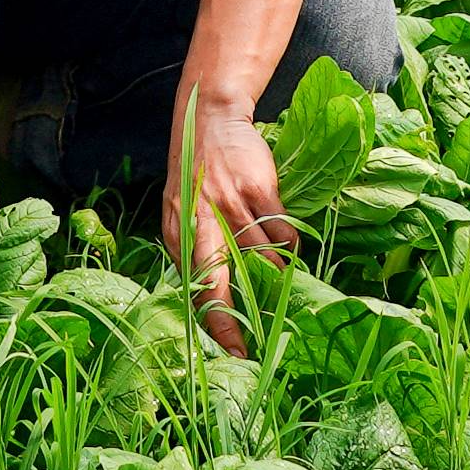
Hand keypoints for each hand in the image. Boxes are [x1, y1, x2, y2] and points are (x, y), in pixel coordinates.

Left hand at [160, 94, 293, 350]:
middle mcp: (200, 223)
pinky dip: (290, 244)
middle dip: (231, 322)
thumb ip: (194, 247)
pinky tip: (291, 246)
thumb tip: (211, 296)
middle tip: (248, 349)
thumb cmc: (198, 171)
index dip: (211, 323)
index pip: (193, 288)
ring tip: (283, 285)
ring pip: (261, 258)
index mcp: (179, 233)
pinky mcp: (256, 189)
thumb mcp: (183, 210)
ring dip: (276, 278)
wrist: (209, 116)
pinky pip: (281, 231)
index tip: (230, 353)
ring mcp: (229, 205)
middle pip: (217, 283)